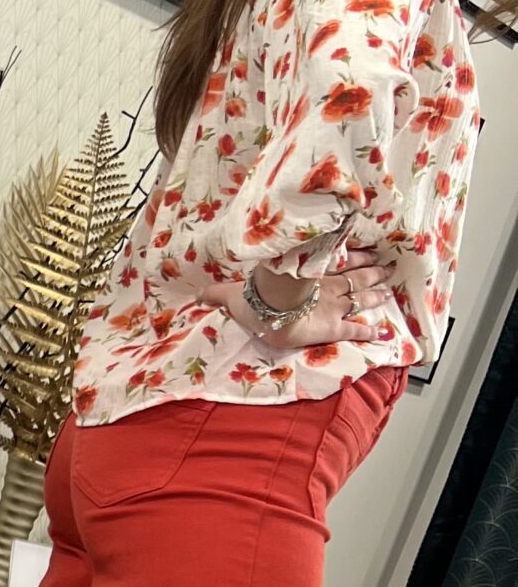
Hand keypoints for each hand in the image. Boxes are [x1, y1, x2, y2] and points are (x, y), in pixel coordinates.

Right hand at [227, 246, 389, 349]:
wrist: (267, 311)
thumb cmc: (255, 298)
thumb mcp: (234, 294)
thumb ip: (220, 293)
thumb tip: (198, 294)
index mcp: (309, 276)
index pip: (338, 262)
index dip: (355, 257)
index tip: (369, 252)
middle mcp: (326, 288)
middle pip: (357, 278)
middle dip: (373, 274)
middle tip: (388, 269)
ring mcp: (333, 307)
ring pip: (362, 299)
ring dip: (377, 296)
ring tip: (388, 292)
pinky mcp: (334, 328)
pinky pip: (357, 330)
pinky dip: (370, 332)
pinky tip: (382, 334)